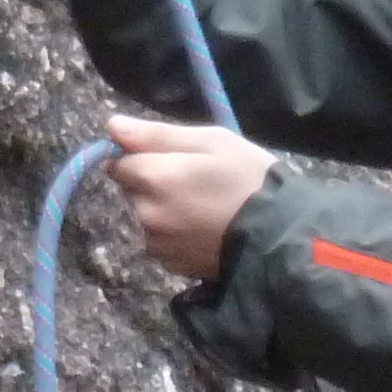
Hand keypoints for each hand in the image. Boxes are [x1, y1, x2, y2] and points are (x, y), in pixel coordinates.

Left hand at [106, 116, 268, 278]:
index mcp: (152, 177)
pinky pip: (162, 241)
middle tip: (198, 181)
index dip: (143, 156)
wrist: (279, 236)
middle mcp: (145, 213)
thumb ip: (157, 135)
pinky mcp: (170, 265)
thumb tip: (111, 126)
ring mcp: (157, 243)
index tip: (174, 159)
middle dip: (155, 184)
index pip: (119, 162)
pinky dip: (176, 235)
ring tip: (206, 208)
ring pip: (148, 217)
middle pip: (134, 191)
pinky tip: (205, 230)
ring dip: (165, 211)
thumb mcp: (211, 141)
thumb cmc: (248, 179)